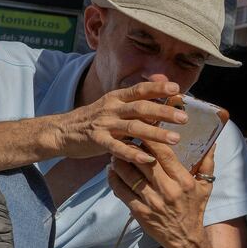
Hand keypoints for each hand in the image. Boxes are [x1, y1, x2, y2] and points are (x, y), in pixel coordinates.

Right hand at [56, 81, 186, 166]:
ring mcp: (104, 124)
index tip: (178, 89)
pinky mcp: (97, 141)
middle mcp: (111, 108)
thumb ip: (135, 102)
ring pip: (133, 127)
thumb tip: (162, 90)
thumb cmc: (94, 119)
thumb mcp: (113, 105)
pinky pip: (117, 148)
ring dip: (155, 133)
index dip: (157, 88)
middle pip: (140, 108)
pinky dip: (133, 154)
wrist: (62, 131)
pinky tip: (148, 159)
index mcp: (116, 97)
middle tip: (185, 118)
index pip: (139, 90)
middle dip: (164, 111)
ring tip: (175, 139)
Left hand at [108, 140, 214, 247]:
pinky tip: (111, 171)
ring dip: (119, 162)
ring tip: (115, 153)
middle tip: (124, 138)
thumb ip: (207, 163)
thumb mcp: (205, 186)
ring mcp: (152, 202)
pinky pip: (122, 191)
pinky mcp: (140, 212)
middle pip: (144, 162)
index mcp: (184, 181)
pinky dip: (114, 179)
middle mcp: (168, 190)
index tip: (144, 130)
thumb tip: (212, 142)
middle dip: (132, 148)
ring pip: (129, 175)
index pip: (165, 155)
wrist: (185, 239)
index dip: (151, 140)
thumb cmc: (195, 209)